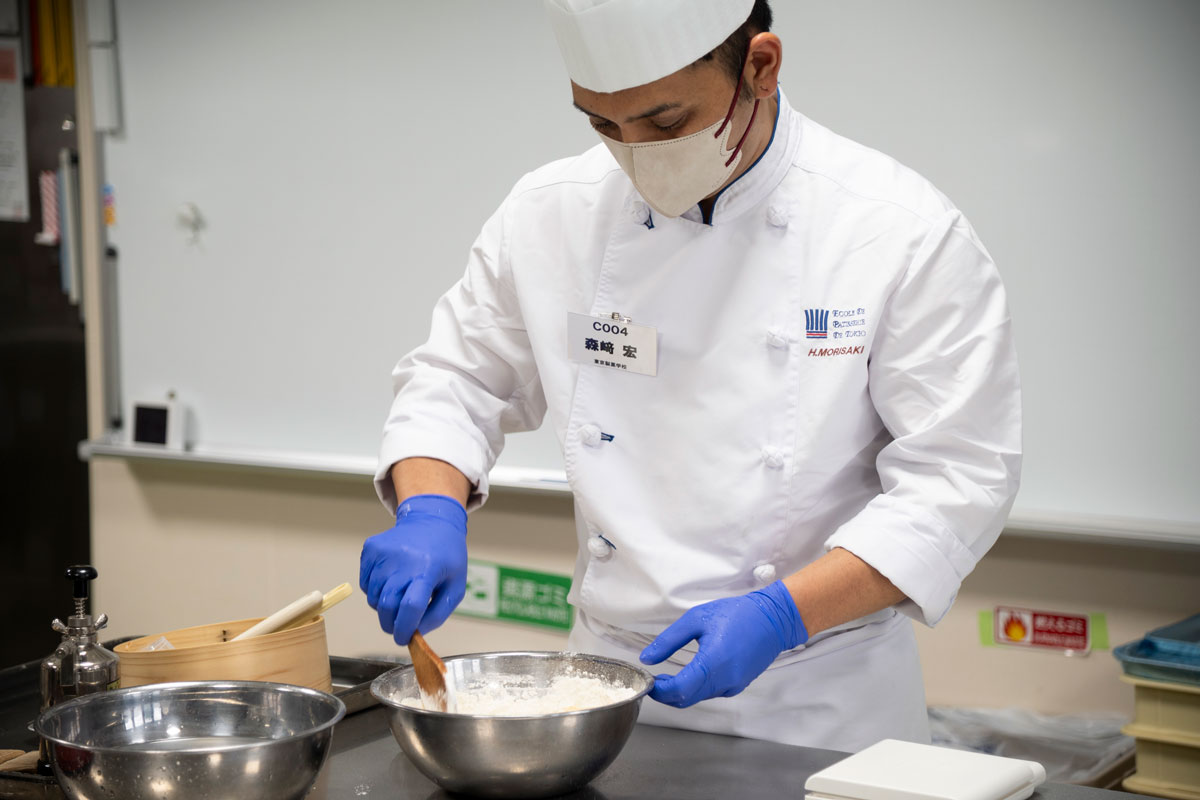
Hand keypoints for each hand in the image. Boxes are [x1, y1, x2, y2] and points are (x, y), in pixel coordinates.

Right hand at [359, 494, 467, 645]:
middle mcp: (403, 560)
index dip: (404, 629)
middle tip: (398, 627)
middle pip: (387, 606)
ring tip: (399, 596)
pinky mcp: (370, 548)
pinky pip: (364, 583)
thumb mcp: (455, 586)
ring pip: (372, 597)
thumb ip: (437, 614)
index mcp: (428, 570)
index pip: (411, 607)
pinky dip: (374, 590)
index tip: (404, 639)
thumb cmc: (447, 557)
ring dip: (383, 607)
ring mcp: (383, 553)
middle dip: (390, 624)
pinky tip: (390, 580)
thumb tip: (415, 633)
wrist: (432, 521)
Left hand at [640, 580, 807, 707]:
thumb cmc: (738, 615)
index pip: (679, 691)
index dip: (659, 691)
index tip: (648, 681)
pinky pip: (710, 693)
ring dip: (680, 691)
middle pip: (686, 700)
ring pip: (698, 698)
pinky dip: (696, 688)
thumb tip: (648, 657)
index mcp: (713, 663)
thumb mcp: (696, 619)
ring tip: (668, 674)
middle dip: (666, 694)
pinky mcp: (738, 686)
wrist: (773, 619)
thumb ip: (669, 640)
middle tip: (654, 679)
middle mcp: (724, 681)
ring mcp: (733, 686)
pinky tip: (690, 673)